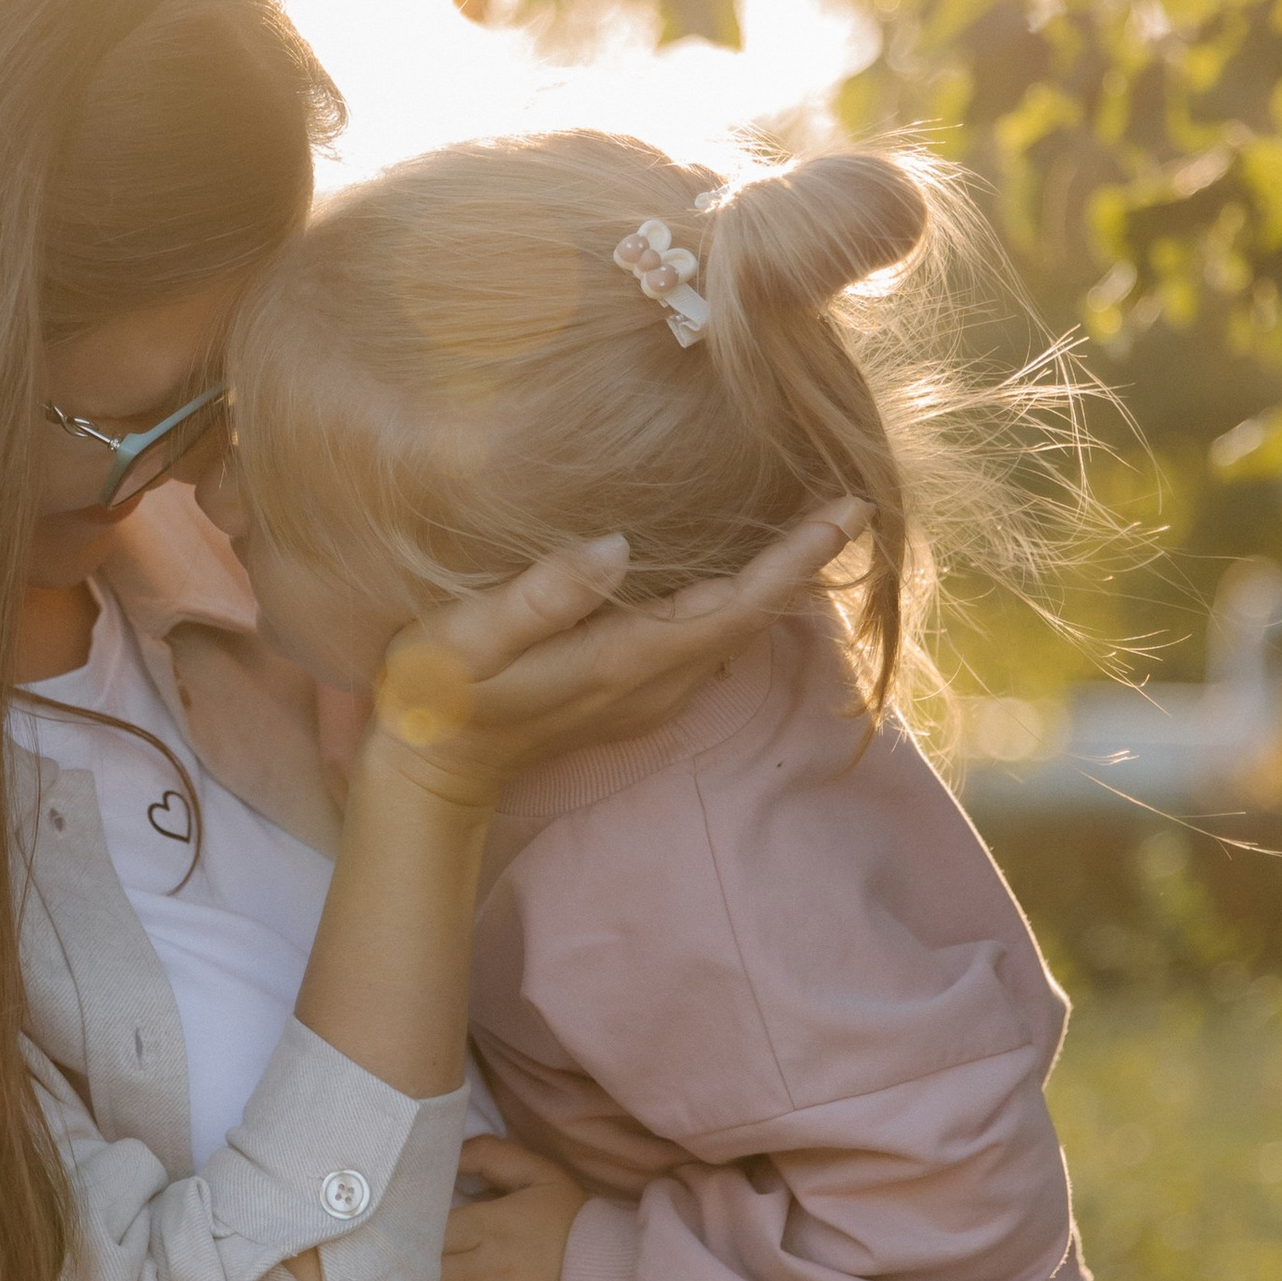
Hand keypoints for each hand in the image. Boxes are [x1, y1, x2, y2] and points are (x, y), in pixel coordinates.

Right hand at [369, 496, 869, 812]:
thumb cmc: (435, 697)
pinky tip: (745, 570)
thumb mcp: (465, 639)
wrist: (429, 779)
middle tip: (852, 501)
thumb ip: (539, 597)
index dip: (796, 559)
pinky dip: (741, 602)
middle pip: (752, 617)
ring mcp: (647, 694)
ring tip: (816, 525)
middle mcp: (653, 681)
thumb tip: (616, 548)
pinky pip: (710, 641)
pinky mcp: (633, 694)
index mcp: (623, 658)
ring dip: (778, 583)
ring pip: (736, 632)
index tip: (848, 511)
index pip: (735, 605)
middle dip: (806, 562)